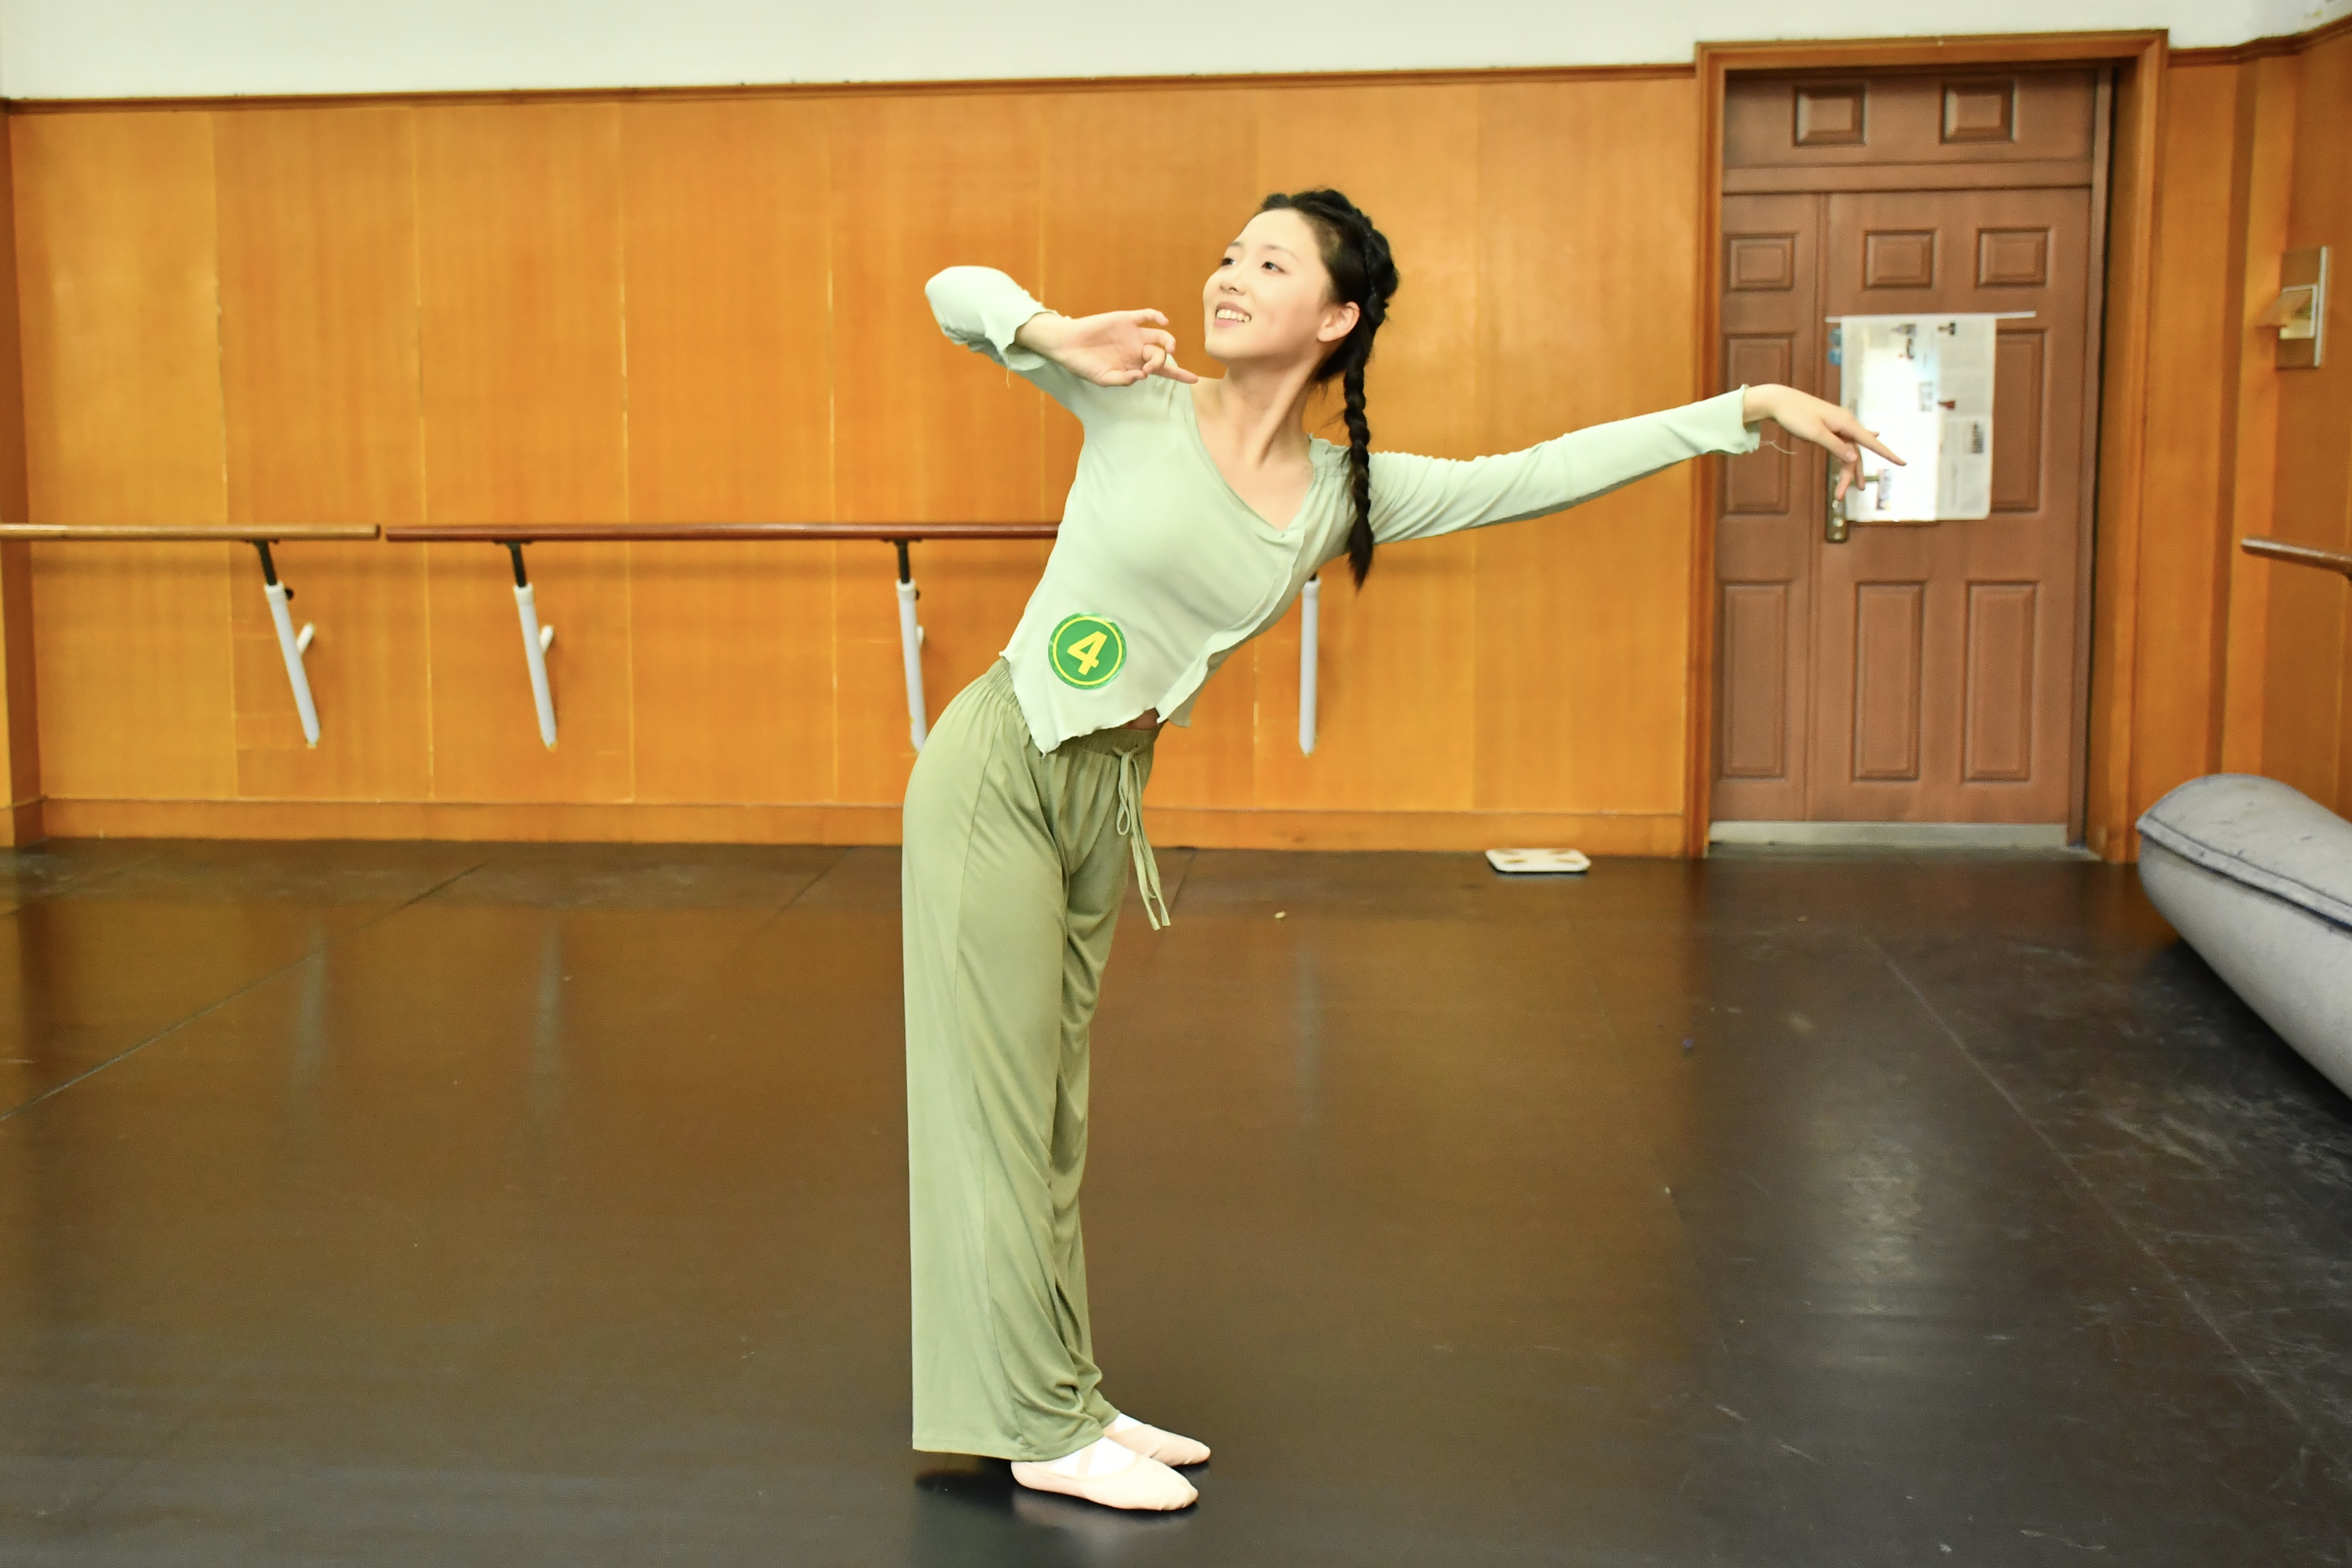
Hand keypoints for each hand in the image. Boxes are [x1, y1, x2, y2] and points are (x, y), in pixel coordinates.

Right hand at [1016, 309, 1197, 386]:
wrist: (1067, 345)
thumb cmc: (1083, 365)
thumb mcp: (1103, 378)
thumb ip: (1123, 380)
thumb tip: (1143, 376)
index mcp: (1135, 366)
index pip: (1163, 371)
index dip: (1179, 375)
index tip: (1195, 379)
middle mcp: (1137, 350)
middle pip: (1161, 354)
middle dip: (1162, 362)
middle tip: (1151, 367)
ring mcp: (1133, 334)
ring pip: (1159, 336)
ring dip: (1168, 342)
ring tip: (1169, 348)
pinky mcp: (1125, 319)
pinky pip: (1146, 315)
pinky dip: (1157, 316)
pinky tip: (1164, 321)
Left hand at [1741, 384, 1902, 500]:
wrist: (1779, 401)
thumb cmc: (1795, 416)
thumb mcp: (1815, 433)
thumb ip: (1835, 446)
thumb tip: (1854, 458)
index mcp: (1846, 423)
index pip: (1871, 441)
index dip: (1888, 453)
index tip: (1903, 462)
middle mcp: (1845, 423)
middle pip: (1856, 452)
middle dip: (1853, 474)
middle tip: (1845, 495)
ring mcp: (1837, 425)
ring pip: (1848, 451)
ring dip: (1847, 470)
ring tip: (1844, 492)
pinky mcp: (1828, 427)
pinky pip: (1841, 445)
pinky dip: (1845, 457)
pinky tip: (1856, 458)